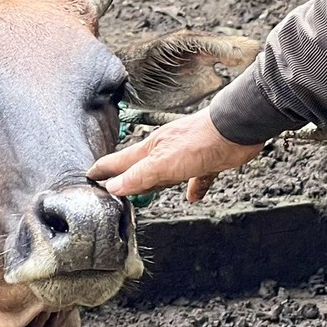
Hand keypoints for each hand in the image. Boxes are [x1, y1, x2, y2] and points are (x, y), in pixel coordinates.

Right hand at [90, 110, 264, 201]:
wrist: (236, 130)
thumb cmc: (199, 142)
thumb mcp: (161, 164)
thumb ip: (137, 176)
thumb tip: (113, 187)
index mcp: (151, 149)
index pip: (120, 161)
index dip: (103, 169)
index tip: (90, 175)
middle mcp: (166, 150)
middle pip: (141, 167)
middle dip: (127, 176)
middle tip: (113, 186)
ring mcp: (186, 155)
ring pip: (167, 172)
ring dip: (158, 183)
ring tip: (149, 192)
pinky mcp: (207, 161)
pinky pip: (197, 177)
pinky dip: (194, 187)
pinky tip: (193, 195)